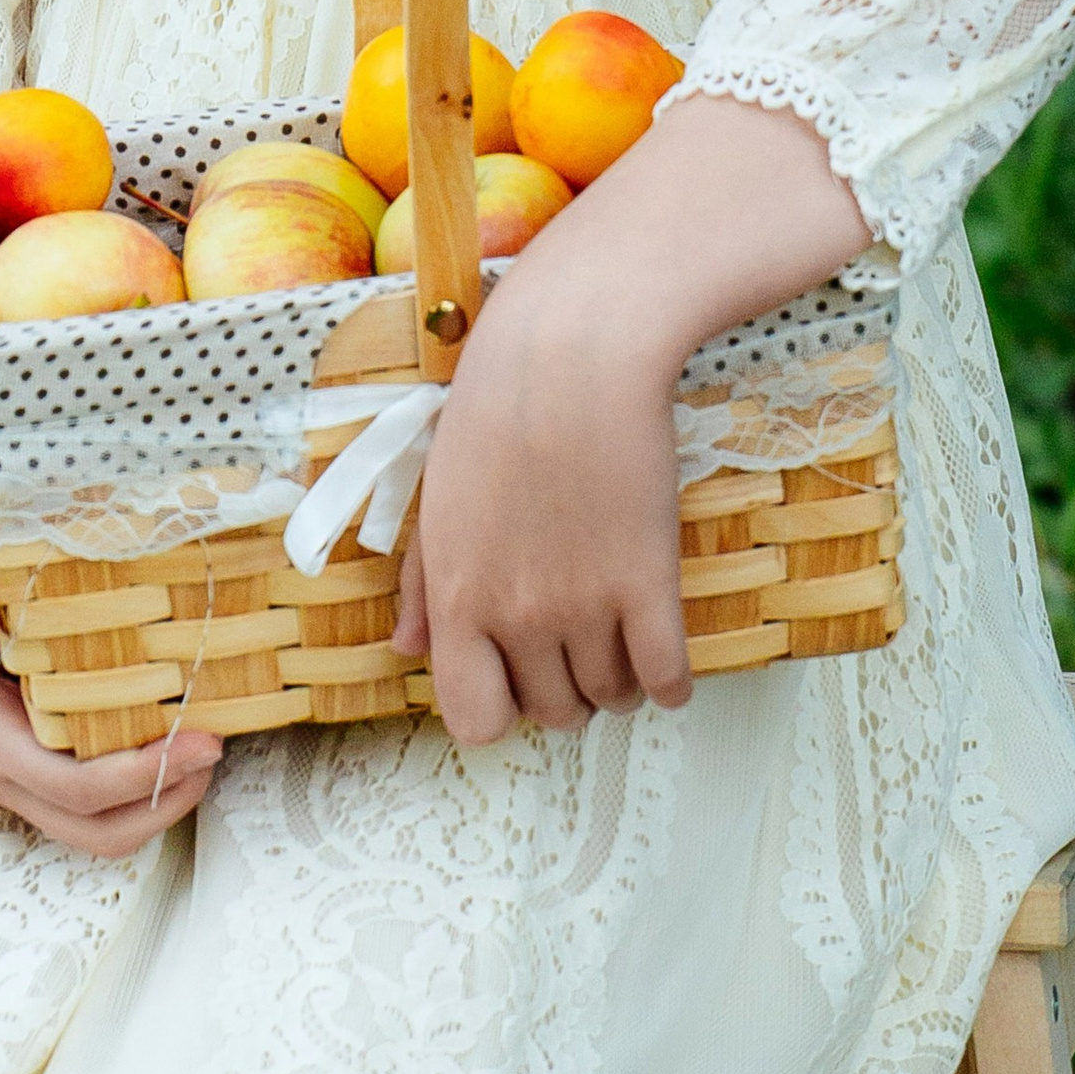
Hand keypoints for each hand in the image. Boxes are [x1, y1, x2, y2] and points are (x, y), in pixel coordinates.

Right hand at [0, 298, 217, 856]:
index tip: (199, 737)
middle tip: (215, 744)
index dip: (141, 775)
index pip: (71, 789)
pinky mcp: (26, 747)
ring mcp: (10, 763)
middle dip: (161, 801)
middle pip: (92, 828)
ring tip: (203, 743)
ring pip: (94, 823)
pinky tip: (167, 724)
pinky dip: (136, 777)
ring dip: (155, 799)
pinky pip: (88, 792)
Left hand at [393, 267, 693, 741]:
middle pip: (552, 715)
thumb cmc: (494, 408)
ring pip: (611, 699)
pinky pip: (666, 680)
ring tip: (615, 625)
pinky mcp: (648, 585)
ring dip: (617, 677)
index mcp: (456, 595)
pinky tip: (659, 643)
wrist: (569, 353)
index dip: (498, 704)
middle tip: (573, 636)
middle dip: (563, 687)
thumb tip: (406, 648)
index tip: (514, 670)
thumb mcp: (438, 493)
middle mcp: (516, 615)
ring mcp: (584, 605)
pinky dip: (668, 679)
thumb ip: (420, 581)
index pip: (474, 721)